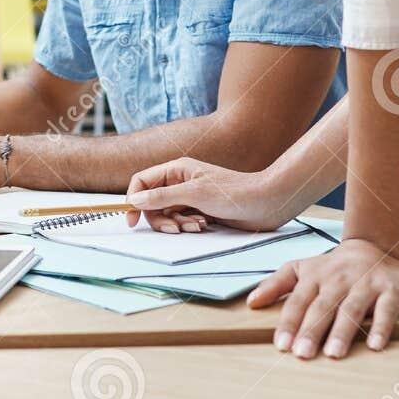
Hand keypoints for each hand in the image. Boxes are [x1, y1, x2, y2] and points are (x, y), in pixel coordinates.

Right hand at [125, 157, 286, 233]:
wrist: (266, 203)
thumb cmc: (234, 192)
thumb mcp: (195, 194)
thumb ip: (162, 196)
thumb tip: (134, 200)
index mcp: (176, 170)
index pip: (142, 182)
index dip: (133, 199)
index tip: (132, 220)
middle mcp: (180, 182)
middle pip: (152, 203)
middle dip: (161, 218)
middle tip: (175, 229)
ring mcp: (190, 197)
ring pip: (167, 214)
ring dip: (178, 224)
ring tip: (198, 225)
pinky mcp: (199, 211)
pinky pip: (182, 221)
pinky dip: (189, 227)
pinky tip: (204, 226)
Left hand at [246, 239, 398, 358]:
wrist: (376, 247)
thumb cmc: (333, 267)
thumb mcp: (301, 269)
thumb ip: (276, 285)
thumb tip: (250, 302)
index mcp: (314, 277)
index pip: (298, 301)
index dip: (289, 323)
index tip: (282, 345)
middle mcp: (338, 280)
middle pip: (322, 307)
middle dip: (312, 331)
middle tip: (302, 354)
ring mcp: (365, 285)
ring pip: (352, 309)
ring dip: (342, 332)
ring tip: (333, 354)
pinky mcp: (390, 291)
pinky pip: (386, 310)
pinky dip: (381, 327)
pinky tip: (374, 346)